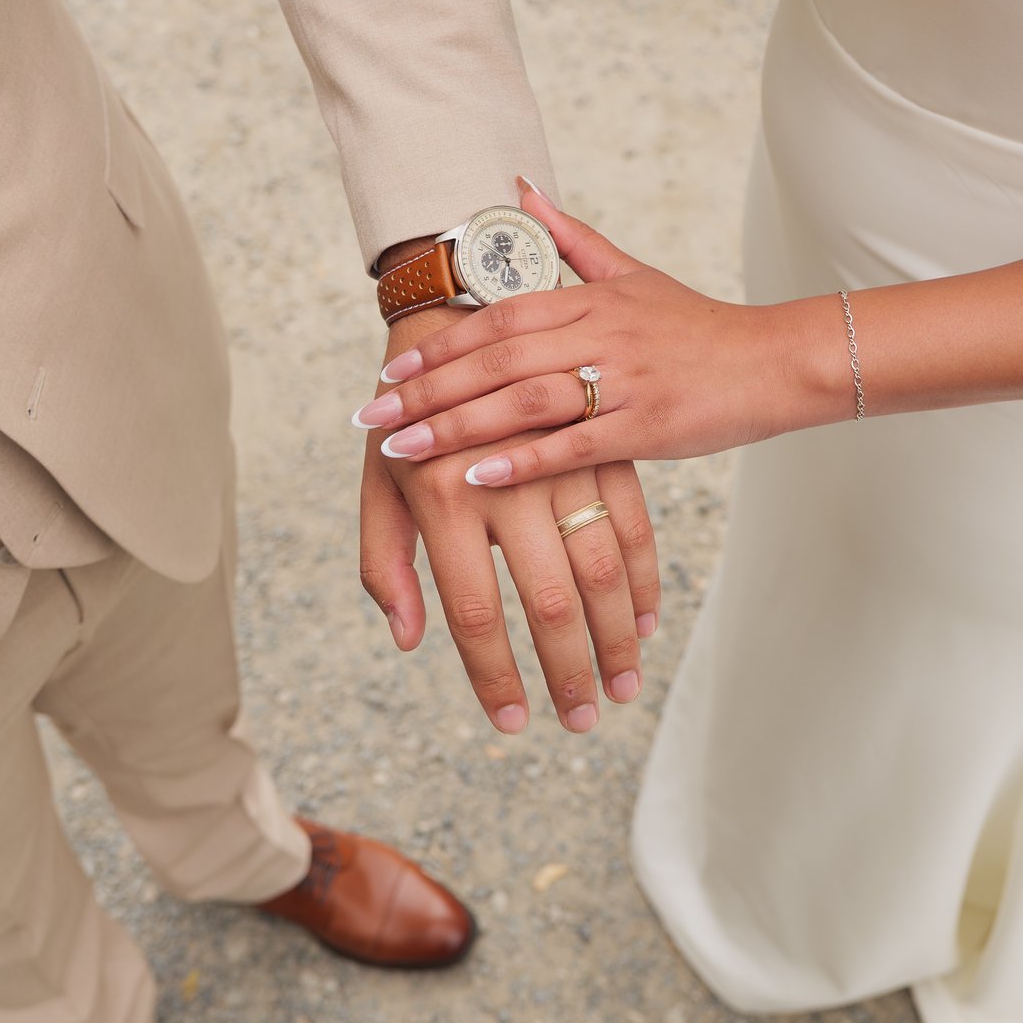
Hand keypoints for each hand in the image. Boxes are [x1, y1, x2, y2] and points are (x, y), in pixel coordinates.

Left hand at [354, 182, 850, 485]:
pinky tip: (477, 477)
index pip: (497, 316)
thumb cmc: (697, 325)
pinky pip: (574, 444)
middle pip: (496, 358)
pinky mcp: (646, 425)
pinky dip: (523, 460)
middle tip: (371, 416)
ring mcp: (622, 380)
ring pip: (523, 400)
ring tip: (402, 450)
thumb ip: (572, 238)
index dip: (439, 343)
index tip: (389, 370)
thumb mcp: (633, 273)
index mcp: (590, 298)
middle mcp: (599, 333)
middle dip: (427, 389)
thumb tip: (519, 188)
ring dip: (457, 426)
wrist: (774, 361)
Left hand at [358, 301, 660, 734]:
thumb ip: (385, 563)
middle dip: (566, 673)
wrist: (456, 297)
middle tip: (579, 723)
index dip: (492, 676)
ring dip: (615, 639)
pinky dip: (644, 581)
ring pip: (601, 569)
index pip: (470, 611)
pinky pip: (635, 524)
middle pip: (545, 602)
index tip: (510, 724)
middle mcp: (503, 476)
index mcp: (439, 492)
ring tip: (619, 692)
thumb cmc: (405, 410)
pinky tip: (645, 627)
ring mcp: (561, 456)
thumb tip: (409, 640)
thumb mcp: (377, 481)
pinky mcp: (606, 436)